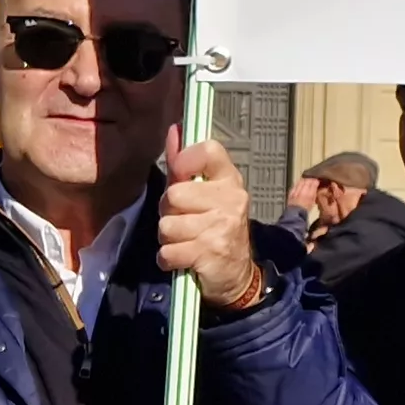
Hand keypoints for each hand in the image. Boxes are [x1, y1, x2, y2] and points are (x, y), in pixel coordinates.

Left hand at [156, 139, 265, 310]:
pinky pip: (167, 252)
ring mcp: (222, 227)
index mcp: (230, 180)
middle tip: (184, 221)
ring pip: (167, 226)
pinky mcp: (211, 253)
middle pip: (173, 195)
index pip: (208, 150)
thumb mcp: (205, 194)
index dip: (185, 161)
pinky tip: (184, 259)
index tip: (181, 177)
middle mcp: (231, 200)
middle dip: (168, 212)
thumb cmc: (215, 228)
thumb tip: (174, 129)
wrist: (237, 275)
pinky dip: (168, 259)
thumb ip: (184, 164)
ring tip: (185, 241)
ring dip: (168, 239)